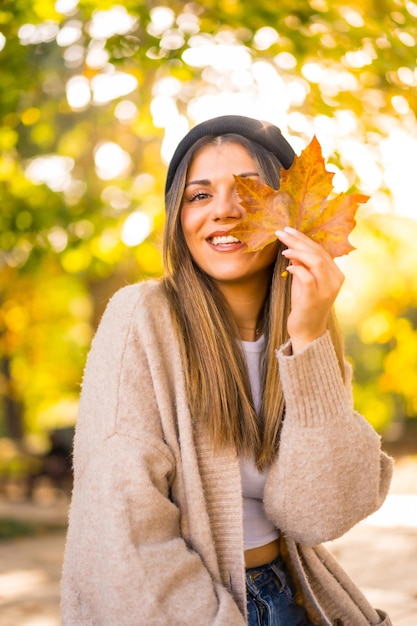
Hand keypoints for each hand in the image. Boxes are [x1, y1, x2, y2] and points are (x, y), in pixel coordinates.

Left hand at [275, 227, 344, 352]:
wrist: (307, 330)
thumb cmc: (304, 304)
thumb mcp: (304, 280)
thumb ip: (303, 264)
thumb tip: (292, 245)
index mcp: (336, 273)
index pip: (321, 250)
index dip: (304, 238)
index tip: (288, 230)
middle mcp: (335, 280)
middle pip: (318, 252)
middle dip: (298, 240)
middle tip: (281, 232)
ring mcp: (327, 290)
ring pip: (316, 262)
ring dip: (297, 251)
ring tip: (283, 247)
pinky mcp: (315, 299)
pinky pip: (307, 278)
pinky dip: (297, 269)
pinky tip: (287, 266)